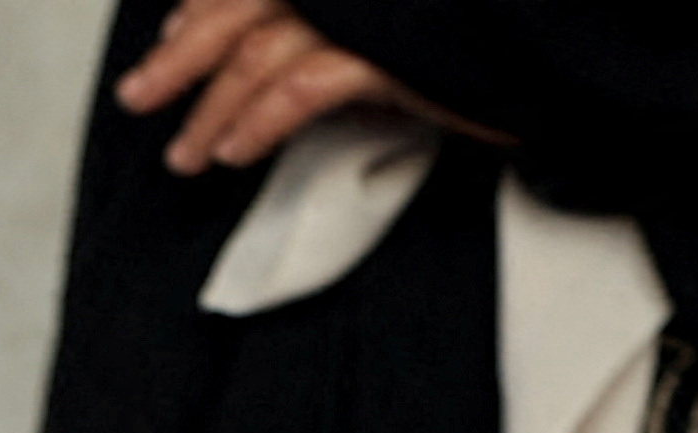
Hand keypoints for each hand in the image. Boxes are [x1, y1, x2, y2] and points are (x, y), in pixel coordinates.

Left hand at [116, 0, 475, 175]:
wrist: (557, 52)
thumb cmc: (472, 39)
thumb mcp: (385, 22)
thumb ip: (325, 21)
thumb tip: (256, 49)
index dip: (203, 10)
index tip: (169, 43)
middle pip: (242, 5)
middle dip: (182, 57)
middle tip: (140, 96)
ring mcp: (369, 6)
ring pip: (260, 53)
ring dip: (212, 109)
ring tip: (189, 153)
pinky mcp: (392, 48)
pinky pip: (304, 85)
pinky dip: (260, 120)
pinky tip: (239, 151)